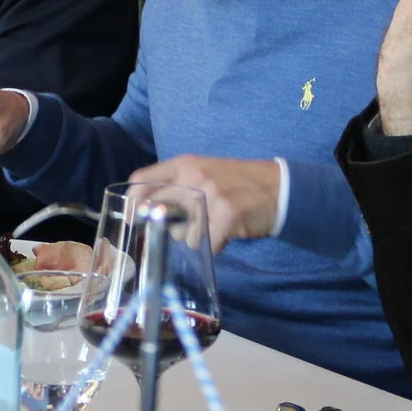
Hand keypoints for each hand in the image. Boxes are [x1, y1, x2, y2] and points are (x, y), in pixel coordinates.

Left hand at [126, 154, 281, 250]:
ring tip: (212, 228)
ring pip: (179, 234)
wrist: (280, 188)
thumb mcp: (206, 172)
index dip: (132, 202)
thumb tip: (148, 209)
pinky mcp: (226, 215)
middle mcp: (193, 176)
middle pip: (156, 210)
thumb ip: (179, 185)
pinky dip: (215, 246)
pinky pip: (205, 244)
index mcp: (185, 164)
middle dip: (163, 227)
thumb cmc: (240, 183)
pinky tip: (226, 235)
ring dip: (193, 238)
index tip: (131, 218)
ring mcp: (209, 195)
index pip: (142, 180)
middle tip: (179, 230)